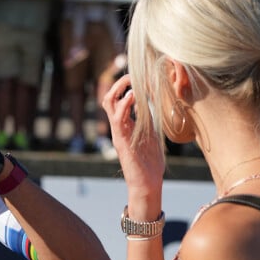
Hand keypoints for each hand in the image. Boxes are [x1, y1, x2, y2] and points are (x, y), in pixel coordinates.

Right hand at [102, 75, 164, 199]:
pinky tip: (132, 96)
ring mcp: (118, 133)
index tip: (136, 76)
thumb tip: (149, 101)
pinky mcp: (121, 141)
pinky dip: (124, 105)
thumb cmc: (150, 161)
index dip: (123, 86)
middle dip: (118, 84)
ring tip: (130, 81)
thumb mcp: (151, 134)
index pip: (117, 100)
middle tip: (131, 75)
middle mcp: (118, 127)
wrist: (147, 183)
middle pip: (109, 99)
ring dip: (118, 90)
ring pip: (109, 105)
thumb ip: (147, 119)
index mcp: (125, 124)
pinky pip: (118, 119)